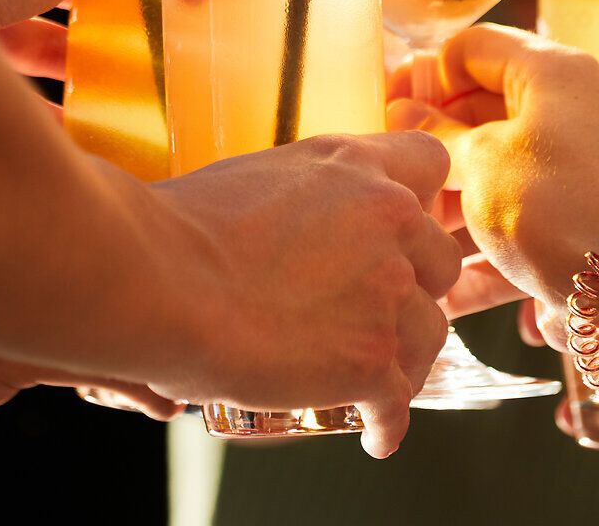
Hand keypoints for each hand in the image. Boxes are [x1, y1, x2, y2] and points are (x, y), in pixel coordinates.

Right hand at [145, 132, 459, 458]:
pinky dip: (385, 423)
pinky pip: (399, 403)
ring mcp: (386, 292)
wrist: (158, 281)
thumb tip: (303, 220)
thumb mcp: (260, 174)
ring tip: (374, 382)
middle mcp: (388, 220)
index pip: (433, 165)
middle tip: (380, 312)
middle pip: (440, 261)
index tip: (402, 231)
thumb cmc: (183, 227)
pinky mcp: (372, 359)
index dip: (421, 202)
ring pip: (429, 333)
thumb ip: (308, 192)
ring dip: (405, 359)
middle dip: (416, 288)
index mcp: (357, 166)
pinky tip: (372, 433)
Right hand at [387, 26, 598, 343]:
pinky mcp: (583, 219)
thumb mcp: (479, 160)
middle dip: (436, 144)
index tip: (390, 107)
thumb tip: (404, 114)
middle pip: (487, 111)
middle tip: (397, 169)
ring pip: (502, 169)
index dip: (427, 75)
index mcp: (556, 73)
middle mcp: (579, 110)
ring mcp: (585, 166)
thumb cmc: (554, 207)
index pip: (476, 49)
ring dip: (454, 200)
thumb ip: (435, 134)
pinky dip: (485, 247)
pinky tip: (446, 285)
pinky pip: (523, 221)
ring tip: (414, 227)